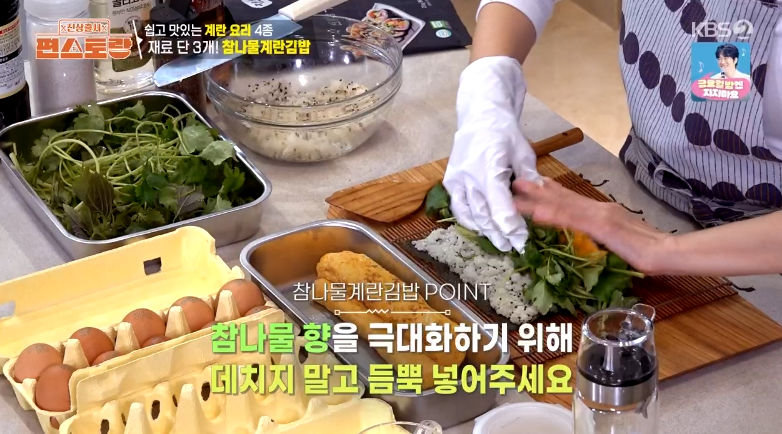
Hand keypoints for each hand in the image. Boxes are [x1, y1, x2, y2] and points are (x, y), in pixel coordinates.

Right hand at [443, 56, 540, 251]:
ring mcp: (457, 179)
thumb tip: (541, 198)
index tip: (522, 240)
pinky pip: (458, 206)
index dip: (511, 226)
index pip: (500, 206)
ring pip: (469, 214)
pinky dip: (468, 220)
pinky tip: (481, 228)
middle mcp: (469, 176)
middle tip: (513, 247)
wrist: (479, 114)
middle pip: (484, 214)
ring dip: (484, 230)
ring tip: (498, 242)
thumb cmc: (504, 131)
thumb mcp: (523, 152)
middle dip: (500, 233)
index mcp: (489, 168)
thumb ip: (529, 178)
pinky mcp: (451, 180)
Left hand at [512, 178, 670, 273]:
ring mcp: (601, 216)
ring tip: (517, 194)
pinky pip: (573, 220)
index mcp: (604, 212)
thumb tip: (594, 240)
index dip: (552, 192)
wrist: (668, 252)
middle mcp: (600, 209)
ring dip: (538, 200)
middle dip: (538, 190)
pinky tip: (538, 214)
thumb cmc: (649, 250)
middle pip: (564, 198)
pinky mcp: (603, 227)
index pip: (573, 201)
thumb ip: (605, 237)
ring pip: (564, 206)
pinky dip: (554, 215)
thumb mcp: (620, 240)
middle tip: (516, 181)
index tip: (534, 185)